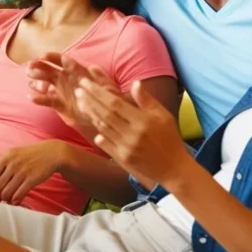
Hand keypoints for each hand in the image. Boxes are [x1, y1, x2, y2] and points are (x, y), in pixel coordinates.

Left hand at [0, 140, 65, 204]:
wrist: (51, 153)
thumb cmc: (29, 155)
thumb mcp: (12, 154)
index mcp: (3, 157)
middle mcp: (10, 163)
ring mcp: (21, 171)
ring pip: (4, 192)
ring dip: (3, 200)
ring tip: (6, 200)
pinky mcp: (31, 179)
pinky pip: (18, 194)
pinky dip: (14, 200)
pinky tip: (16, 200)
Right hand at [28, 54, 119, 143]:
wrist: (106, 116)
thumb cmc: (109, 99)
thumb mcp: (108, 88)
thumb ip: (100, 78)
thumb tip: (92, 67)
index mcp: (77, 71)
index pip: (62, 60)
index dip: (52, 57)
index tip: (42, 56)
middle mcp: (67, 78)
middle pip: (50, 69)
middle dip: (38, 67)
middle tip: (29, 68)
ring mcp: (61, 91)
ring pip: (45, 83)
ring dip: (36, 81)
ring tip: (30, 82)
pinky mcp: (59, 104)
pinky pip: (47, 100)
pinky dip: (39, 99)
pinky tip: (31, 98)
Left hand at [74, 79, 192, 190]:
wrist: (173, 168)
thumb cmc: (169, 138)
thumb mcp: (163, 116)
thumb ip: (147, 100)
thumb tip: (135, 83)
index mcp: (143, 121)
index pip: (115, 103)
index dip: (97, 92)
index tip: (85, 82)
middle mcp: (132, 134)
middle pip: (105, 113)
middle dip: (90, 100)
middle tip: (78, 89)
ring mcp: (126, 147)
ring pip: (103, 127)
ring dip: (91, 113)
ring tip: (81, 102)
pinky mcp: (122, 159)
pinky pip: (105, 143)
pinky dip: (98, 132)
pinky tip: (93, 122)